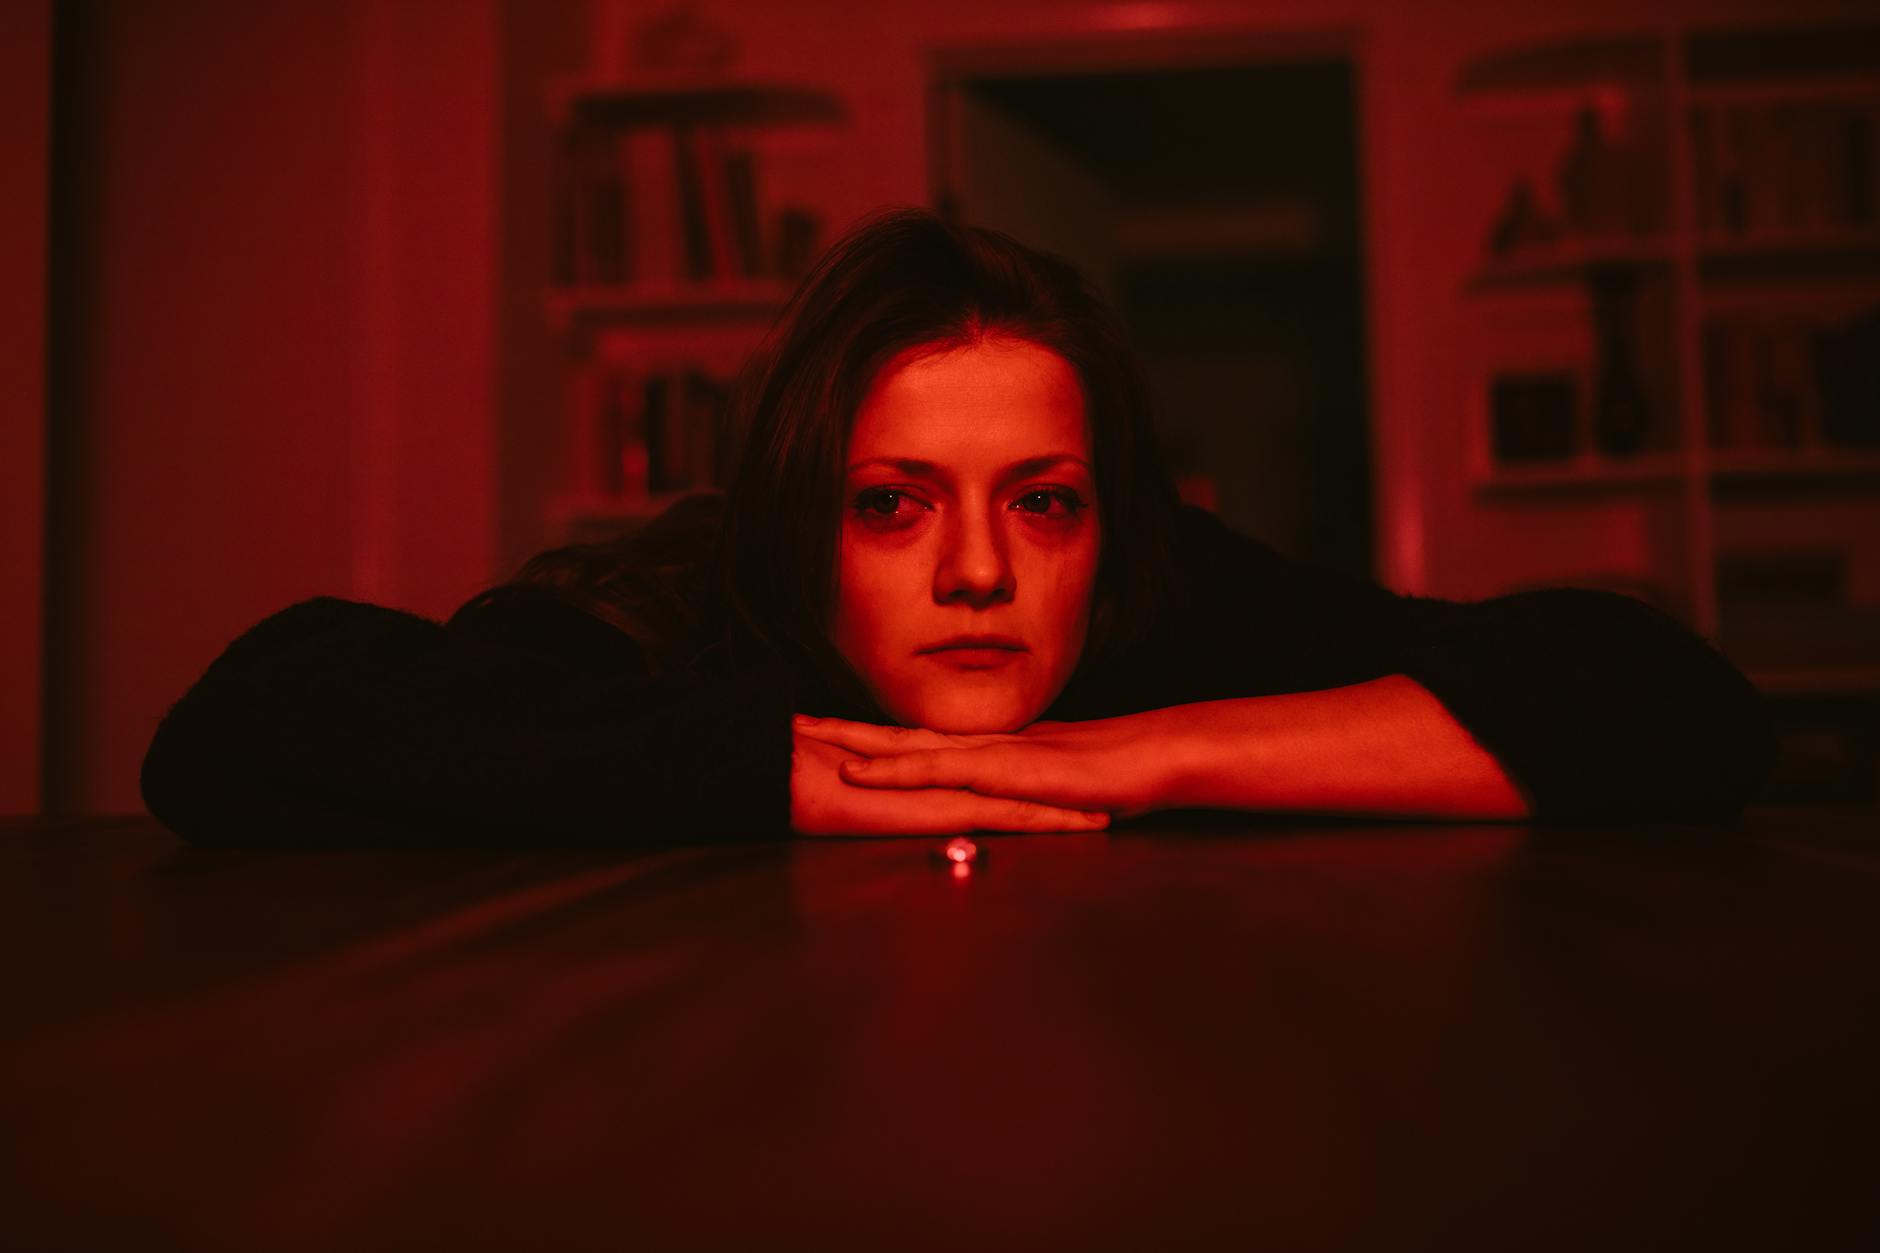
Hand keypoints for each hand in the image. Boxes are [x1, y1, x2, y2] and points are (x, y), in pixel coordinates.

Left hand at [792, 711, 1177, 819]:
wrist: (1149, 759)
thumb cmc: (1111, 776)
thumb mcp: (1049, 786)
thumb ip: (1018, 791)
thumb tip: (1000, 803)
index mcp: (986, 750)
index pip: (916, 742)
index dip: (870, 738)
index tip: (826, 734)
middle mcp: (976, 746)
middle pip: (894, 737)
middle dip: (840, 732)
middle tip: (789, 726)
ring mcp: (983, 755)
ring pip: (900, 747)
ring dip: (848, 743)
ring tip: (800, 739)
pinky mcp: (995, 772)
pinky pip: (933, 772)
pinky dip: (891, 771)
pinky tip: (857, 772)